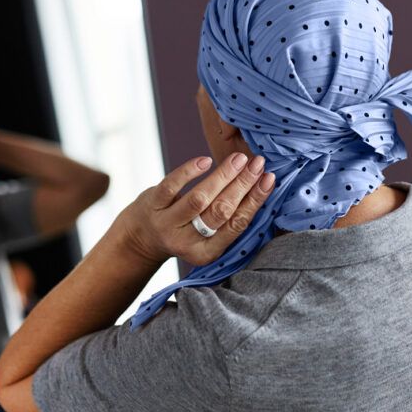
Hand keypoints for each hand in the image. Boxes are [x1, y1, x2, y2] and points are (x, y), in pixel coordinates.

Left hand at [116, 153, 274, 266]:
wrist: (141, 238)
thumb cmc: (184, 231)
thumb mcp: (207, 238)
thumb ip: (229, 220)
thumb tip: (262, 186)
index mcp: (207, 253)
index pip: (236, 225)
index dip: (255, 201)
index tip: (270, 180)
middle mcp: (187, 240)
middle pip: (221, 211)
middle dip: (243, 185)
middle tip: (259, 164)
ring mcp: (167, 223)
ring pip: (199, 199)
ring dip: (223, 176)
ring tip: (240, 159)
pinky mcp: (152, 205)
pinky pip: (172, 186)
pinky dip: (190, 172)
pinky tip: (206, 160)